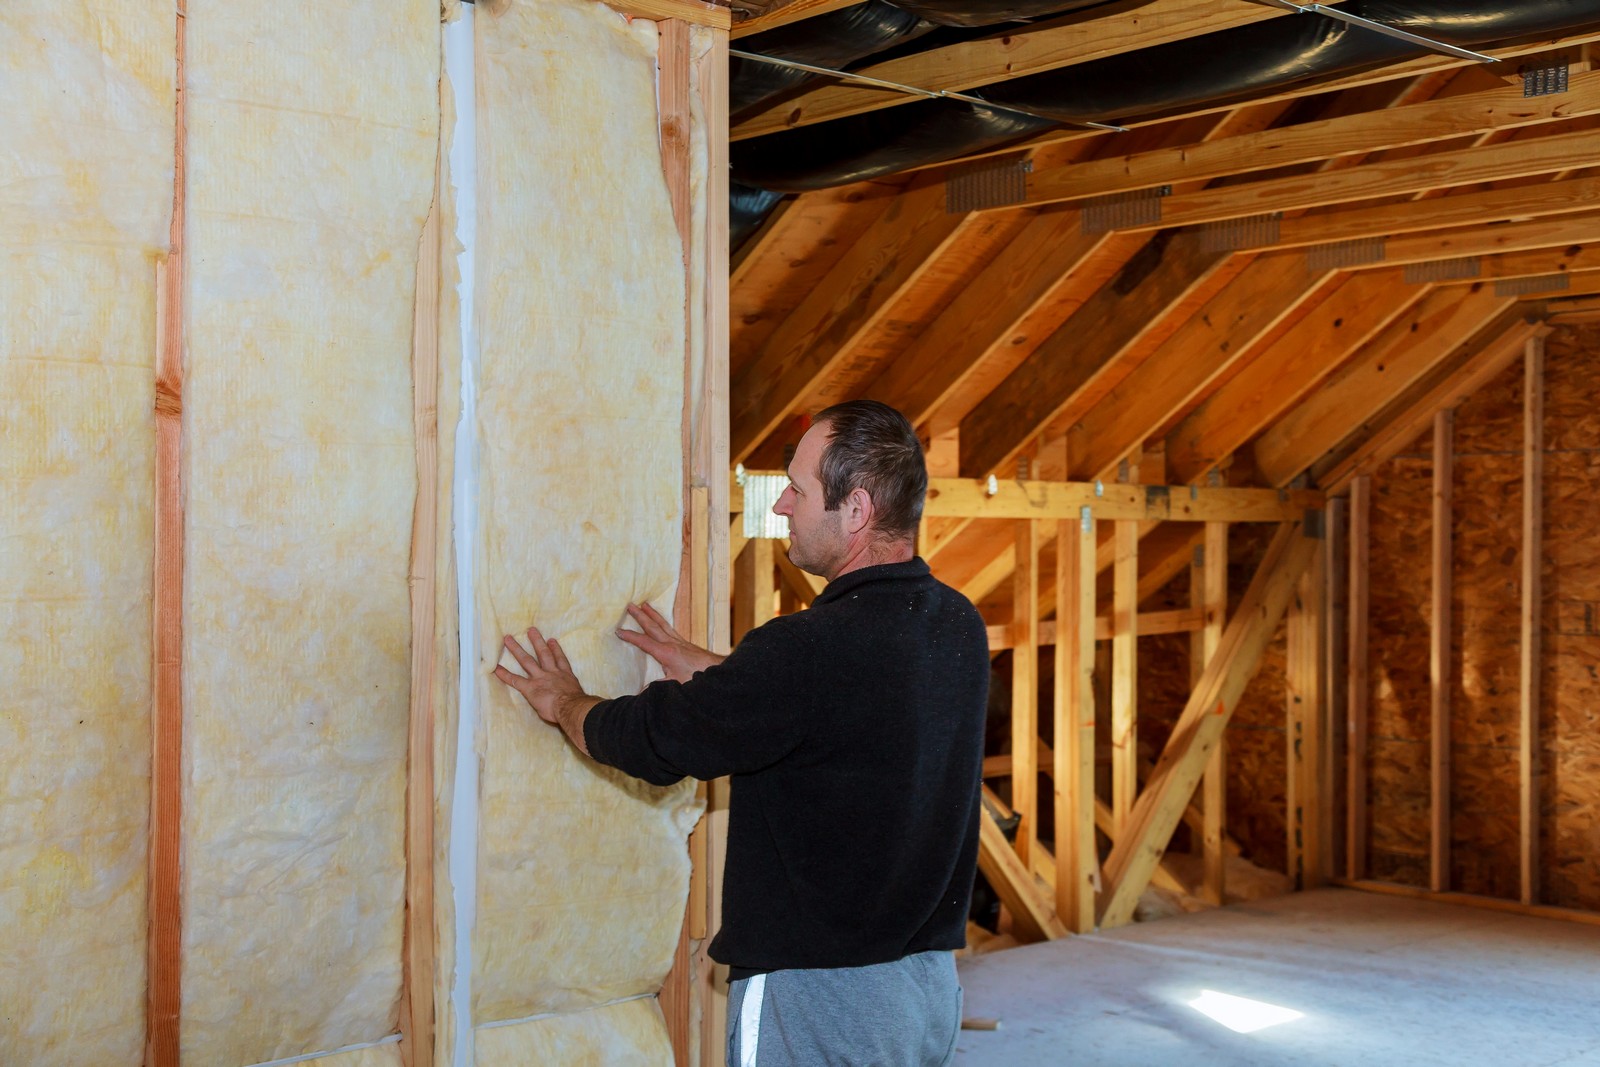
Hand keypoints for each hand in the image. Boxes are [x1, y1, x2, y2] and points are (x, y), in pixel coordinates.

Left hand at [494, 626, 598, 751]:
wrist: (571, 707)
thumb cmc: (578, 705)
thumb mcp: (579, 696)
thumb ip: (574, 694)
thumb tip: (577, 701)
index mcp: (565, 676)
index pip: (560, 660)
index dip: (556, 649)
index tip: (551, 640)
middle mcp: (552, 673)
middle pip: (543, 654)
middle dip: (537, 641)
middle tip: (530, 630)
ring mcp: (540, 679)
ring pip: (527, 661)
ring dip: (517, 649)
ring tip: (509, 639)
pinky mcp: (530, 688)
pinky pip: (515, 680)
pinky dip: (505, 674)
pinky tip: (496, 668)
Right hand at [615, 601, 724, 682]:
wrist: (717, 670)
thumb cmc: (697, 677)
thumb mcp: (675, 684)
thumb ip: (657, 687)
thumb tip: (642, 694)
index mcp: (666, 653)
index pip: (644, 642)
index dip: (630, 636)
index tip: (618, 630)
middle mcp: (672, 643)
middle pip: (652, 626)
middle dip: (640, 616)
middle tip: (630, 605)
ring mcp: (679, 641)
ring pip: (662, 624)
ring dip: (652, 614)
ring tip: (644, 604)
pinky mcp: (685, 643)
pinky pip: (670, 628)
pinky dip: (663, 622)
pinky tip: (661, 621)